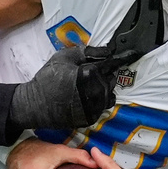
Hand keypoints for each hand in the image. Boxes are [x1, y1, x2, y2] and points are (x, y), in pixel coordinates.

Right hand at [9, 46, 138, 129]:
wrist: (34, 104)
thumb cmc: (47, 78)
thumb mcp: (64, 57)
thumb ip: (87, 52)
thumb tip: (107, 50)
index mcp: (91, 73)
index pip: (113, 63)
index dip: (122, 57)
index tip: (133, 54)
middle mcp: (97, 91)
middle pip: (112, 78)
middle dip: (106, 73)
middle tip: (90, 71)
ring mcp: (95, 106)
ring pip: (109, 93)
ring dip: (103, 87)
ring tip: (86, 85)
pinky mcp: (91, 118)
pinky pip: (102, 106)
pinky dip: (97, 100)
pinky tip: (84, 97)